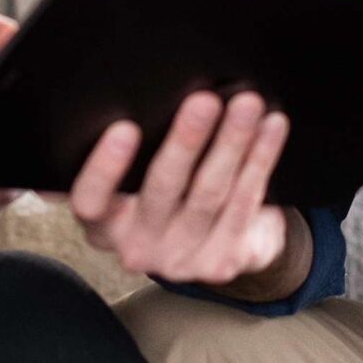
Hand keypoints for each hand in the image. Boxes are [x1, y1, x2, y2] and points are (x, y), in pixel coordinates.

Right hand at [66, 90, 291, 285]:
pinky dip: (260, 160)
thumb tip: (133, 101)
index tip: (125, 128)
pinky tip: (271, 128)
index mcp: (103, 222)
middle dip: (186, 141)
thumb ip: (130, 156)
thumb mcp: (133, 183)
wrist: (213, 245)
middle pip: (161, 189)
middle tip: (205, 100)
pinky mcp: (221, 261)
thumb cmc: (165, 193)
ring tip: (247, 105)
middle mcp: (135, 246)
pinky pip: (244, 203)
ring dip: (232, 143)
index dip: (104, 168)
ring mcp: (180, 259)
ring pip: (209, 193)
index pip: (91, 199)